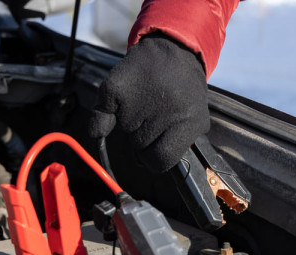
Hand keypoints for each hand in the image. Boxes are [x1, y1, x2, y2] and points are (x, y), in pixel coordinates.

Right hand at [88, 33, 209, 172]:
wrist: (175, 49)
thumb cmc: (185, 90)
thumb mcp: (196, 118)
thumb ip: (179, 144)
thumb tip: (151, 166)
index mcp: (189, 121)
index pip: (162, 160)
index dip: (157, 158)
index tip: (158, 147)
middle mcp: (165, 111)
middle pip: (141, 148)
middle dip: (145, 138)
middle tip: (155, 116)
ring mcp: (139, 99)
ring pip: (125, 134)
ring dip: (131, 126)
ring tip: (146, 103)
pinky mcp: (116, 89)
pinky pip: (99, 119)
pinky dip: (102, 120)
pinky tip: (116, 109)